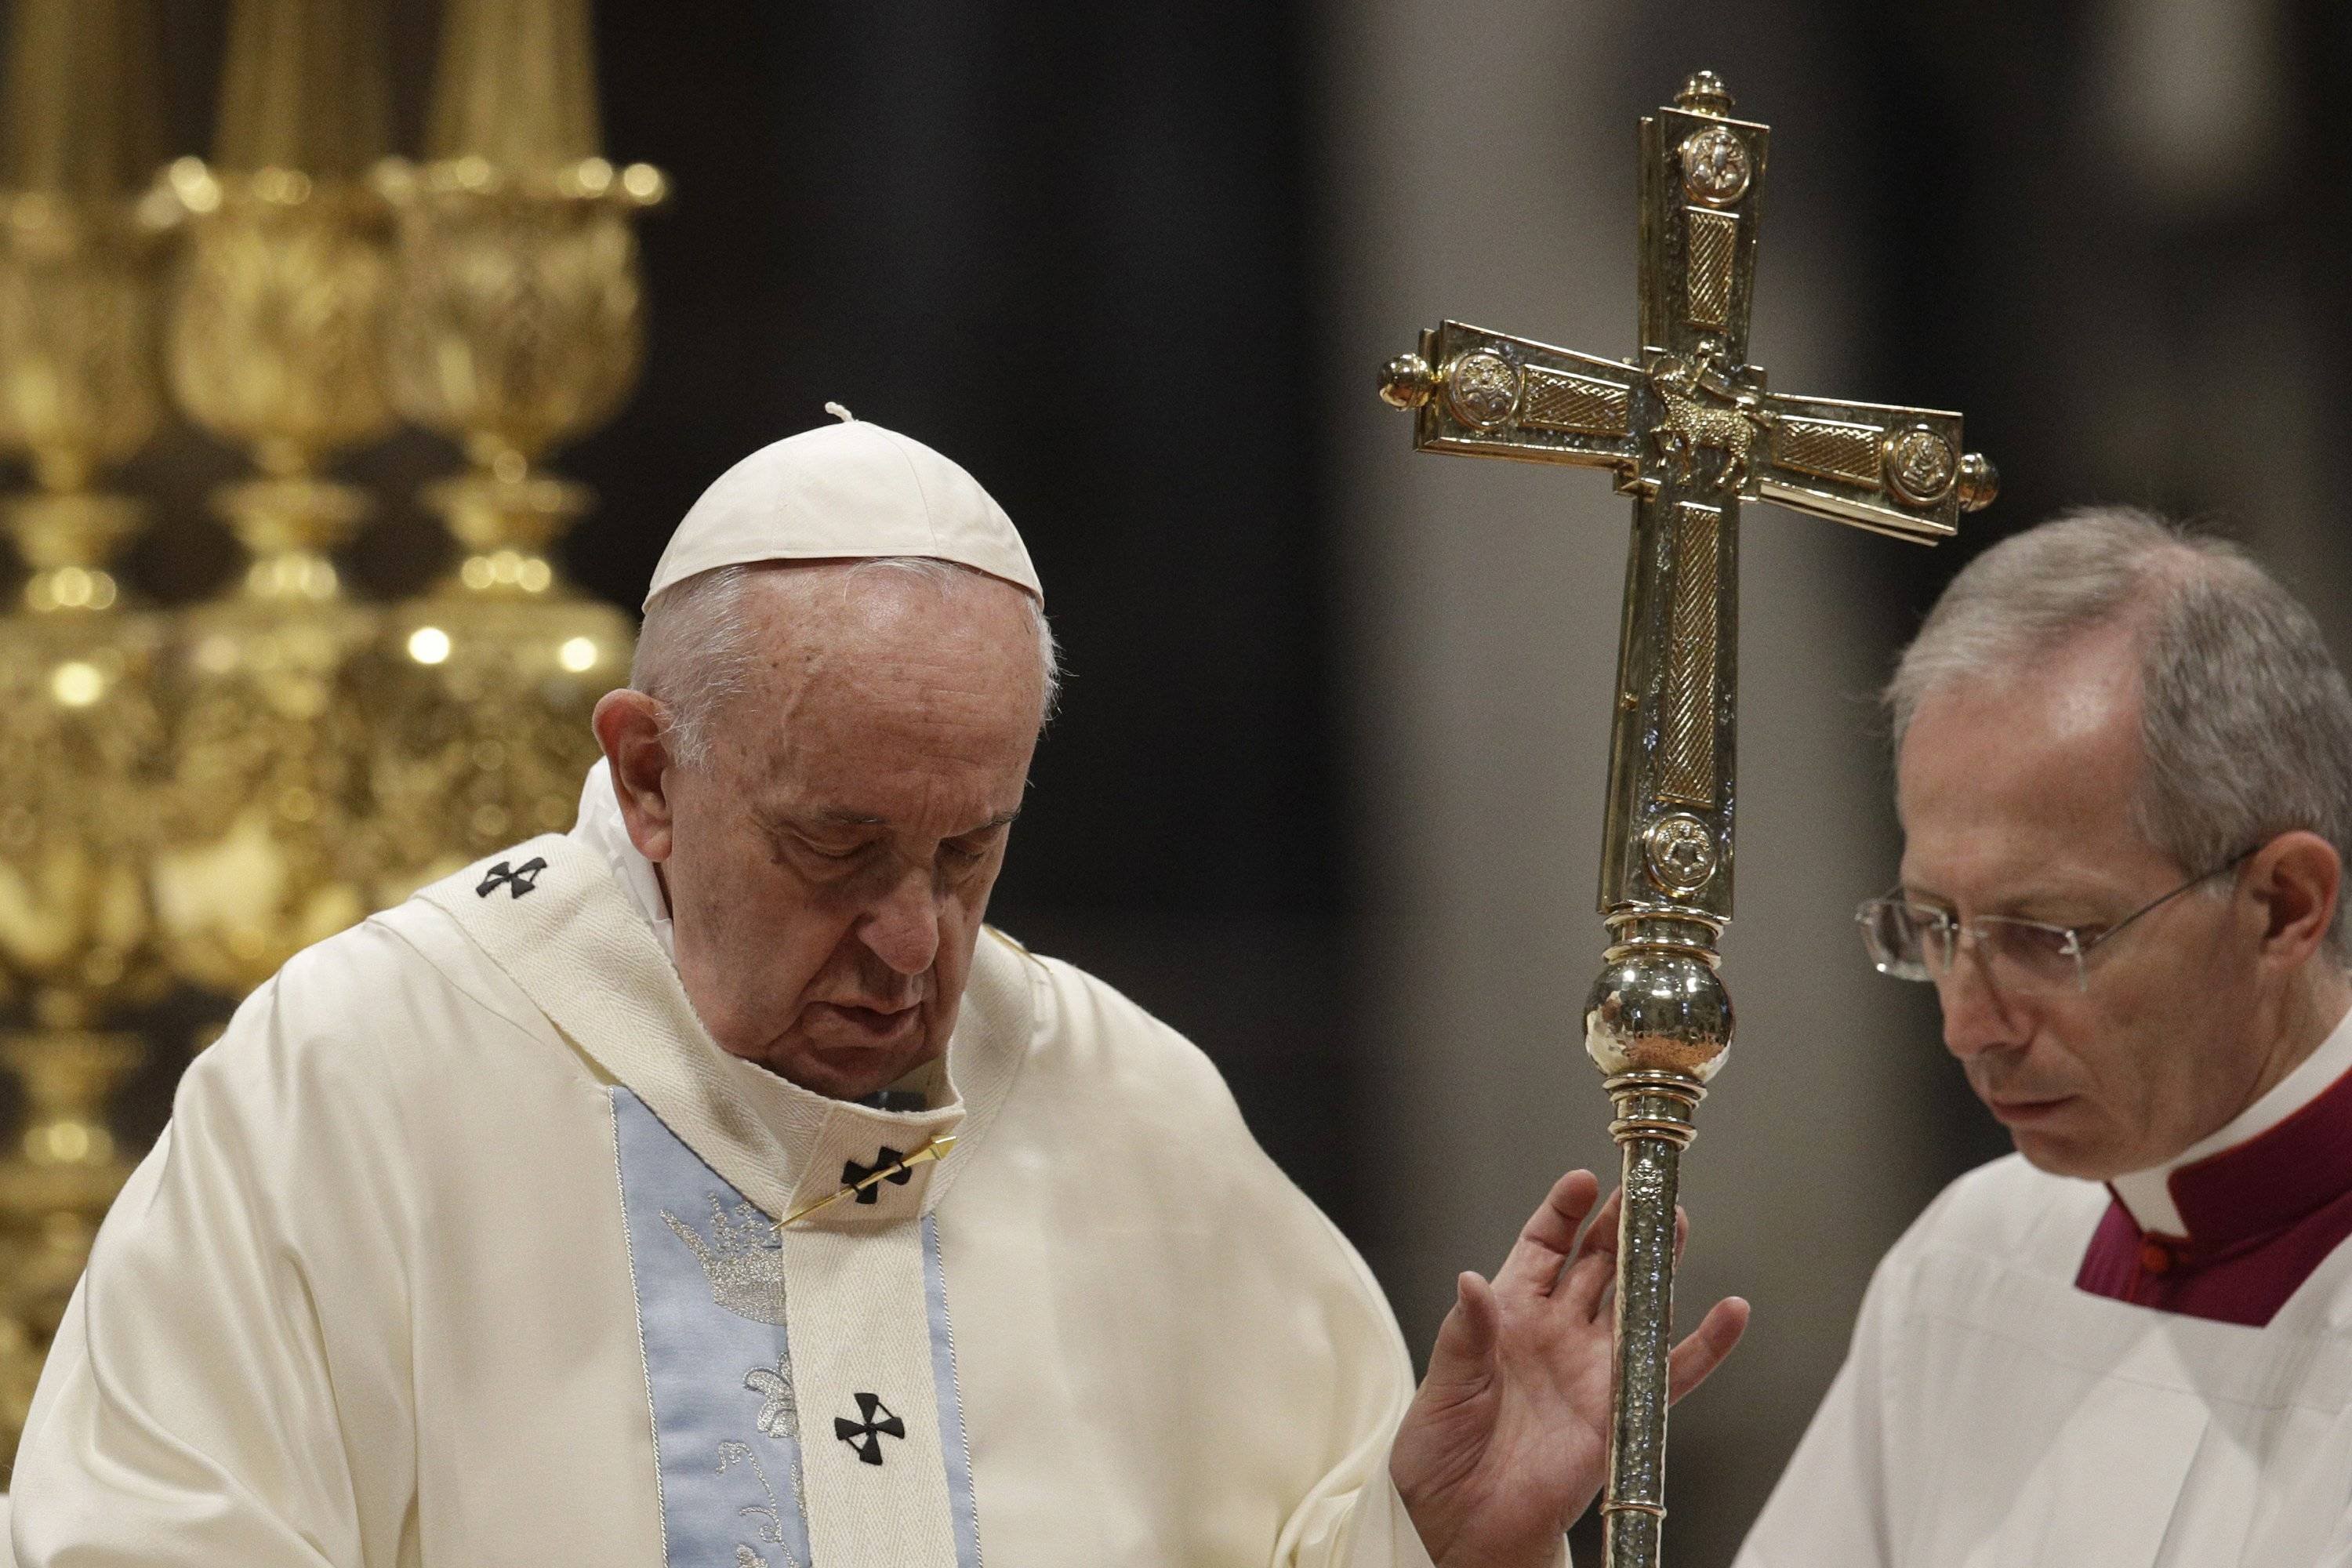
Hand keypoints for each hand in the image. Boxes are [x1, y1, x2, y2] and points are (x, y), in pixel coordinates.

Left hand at [1389, 1170, 1749, 1567]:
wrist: (1464, 1522)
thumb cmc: (1443, 1452)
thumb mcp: (1444, 1385)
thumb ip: (1466, 1334)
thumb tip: (1470, 1281)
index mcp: (1509, 1314)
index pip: (1544, 1246)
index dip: (1565, 1212)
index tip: (1584, 1181)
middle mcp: (1557, 1333)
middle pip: (1599, 1263)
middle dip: (1620, 1223)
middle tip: (1643, 1188)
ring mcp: (1593, 1369)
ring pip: (1637, 1303)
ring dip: (1660, 1264)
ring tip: (1678, 1223)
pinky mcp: (1620, 1411)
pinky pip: (1672, 1374)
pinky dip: (1705, 1346)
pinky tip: (1731, 1313)